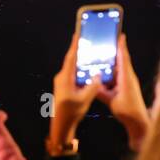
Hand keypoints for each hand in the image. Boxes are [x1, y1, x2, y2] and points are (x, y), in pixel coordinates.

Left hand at [48, 31, 101, 148]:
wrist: (61, 125)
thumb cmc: (71, 113)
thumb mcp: (85, 99)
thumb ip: (92, 85)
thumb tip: (98, 75)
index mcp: (65, 78)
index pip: (71, 58)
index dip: (75, 45)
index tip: (78, 34)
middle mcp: (61, 78)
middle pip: (71, 61)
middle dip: (78, 50)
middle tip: (85, 40)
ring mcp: (62, 83)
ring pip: (72, 68)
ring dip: (80, 61)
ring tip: (88, 53)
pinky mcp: (64, 88)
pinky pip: (73, 75)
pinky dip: (80, 71)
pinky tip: (87, 71)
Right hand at [104, 34, 149, 150]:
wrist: (138, 122)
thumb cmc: (127, 111)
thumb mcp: (111, 101)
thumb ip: (101, 92)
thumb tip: (92, 83)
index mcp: (126, 78)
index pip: (124, 58)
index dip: (121, 46)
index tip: (120, 35)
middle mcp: (128, 78)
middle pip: (121, 60)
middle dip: (115, 51)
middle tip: (107, 42)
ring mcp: (128, 83)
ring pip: (118, 69)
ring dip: (112, 63)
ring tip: (102, 57)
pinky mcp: (126, 88)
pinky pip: (118, 77)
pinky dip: (111, 74)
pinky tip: (103, 74)